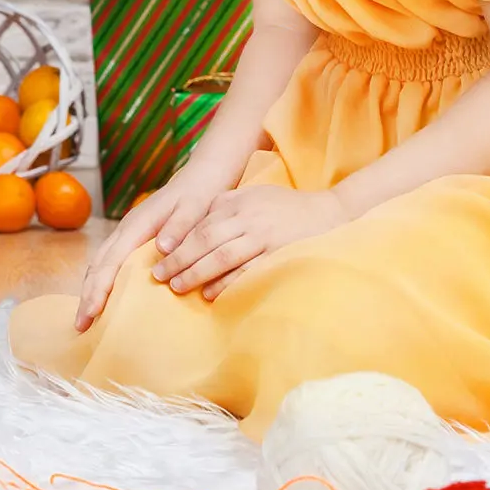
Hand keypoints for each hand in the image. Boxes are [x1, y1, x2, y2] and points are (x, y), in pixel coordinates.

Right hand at [74, 167, 229, 332]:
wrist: (201, 178)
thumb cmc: (199, 195)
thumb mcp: (194, 208)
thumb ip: (179, 227)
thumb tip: (160, 248)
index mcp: (137, 224)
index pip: (112, 260)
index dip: (100, 287)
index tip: (92, 312)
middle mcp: (126, 229)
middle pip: (98, 265)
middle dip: (87, 295)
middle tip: (80, 326)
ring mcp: (127, 234)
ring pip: (100, 265)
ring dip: (91, 291)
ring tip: (85, 321)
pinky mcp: (132, 240)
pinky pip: (110, 264)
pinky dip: (102, 283)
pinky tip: (103, 301)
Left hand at [151, 184, 346, 301]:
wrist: (330, 213)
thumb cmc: (287, 207)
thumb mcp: (254, 195)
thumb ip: (226, 204)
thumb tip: (196, 221)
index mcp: (239, 202)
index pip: (202, 224)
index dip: (179, 242)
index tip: (159, 257)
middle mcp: (249, 217)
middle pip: (206, 239)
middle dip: (180, 259)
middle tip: (159, 276)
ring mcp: (264, 236)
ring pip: (222, 256)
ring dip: (197, 272)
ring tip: (178, 286)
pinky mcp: (278, 254)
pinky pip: (247, 271)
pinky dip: (227, 283)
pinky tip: (210, 294)